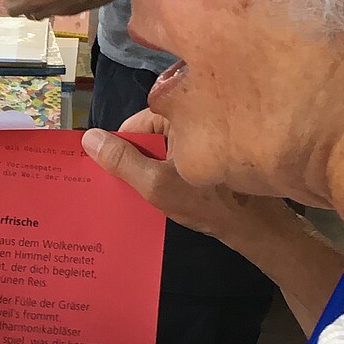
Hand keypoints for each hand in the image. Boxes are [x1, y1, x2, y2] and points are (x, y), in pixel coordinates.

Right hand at [83, 112, 297, 246]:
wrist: (255, 227)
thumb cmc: (208, 203)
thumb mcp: (156, 184)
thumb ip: (122, 162)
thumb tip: (88, 138)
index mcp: (181, 115)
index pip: (133, 126)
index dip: (119, 149)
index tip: (111, 174)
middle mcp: (193, 121)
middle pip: (147, 138)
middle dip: (135, 160)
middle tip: (125, 188)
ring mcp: (203, 139)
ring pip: (162, 151)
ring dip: (151, 170)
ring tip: (141, 195)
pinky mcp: (210, 157)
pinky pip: (177, 160)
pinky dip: (168, 174)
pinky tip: (163, 195)